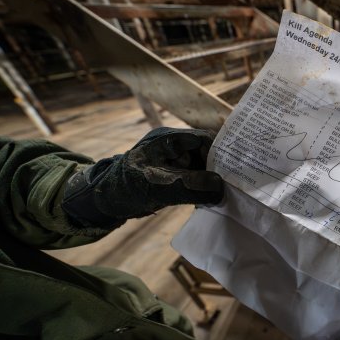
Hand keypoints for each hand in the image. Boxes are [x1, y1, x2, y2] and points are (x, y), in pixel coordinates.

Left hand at [62, 127, 222, 227]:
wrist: (102, 201)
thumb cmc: (125, 187)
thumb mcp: (158, 186)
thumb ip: (190, 186)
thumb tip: (221, 188)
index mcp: (169, 139)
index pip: (205, 138)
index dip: (222, 152)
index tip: (237, 170)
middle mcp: (175, 146)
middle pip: (207, 152)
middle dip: (220, 169)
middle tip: (236, 186)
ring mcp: (174, 161)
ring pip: (204, 167)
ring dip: (213, 181)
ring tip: (227, 195)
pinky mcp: (174, 175)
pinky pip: (196, 178)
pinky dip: (204, 189)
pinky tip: (213, 200)